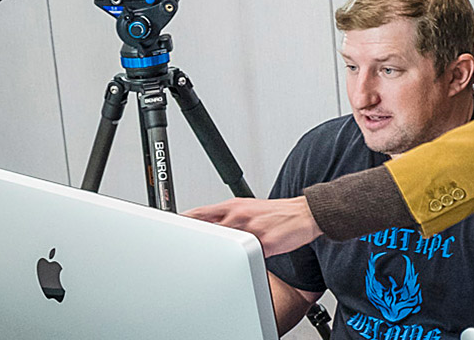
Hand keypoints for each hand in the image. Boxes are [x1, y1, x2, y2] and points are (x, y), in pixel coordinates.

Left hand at [182, 196, 323, 255]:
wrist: (304, 214)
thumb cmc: (276, 214)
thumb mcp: (249, 208)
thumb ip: (228, 217)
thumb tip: (209, 226)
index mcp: (234, 206)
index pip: (201, 213)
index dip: (184, 221)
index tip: (169, 229)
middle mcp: (239, 215)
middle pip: (208, 228)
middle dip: (195, 239)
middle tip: (182, 249)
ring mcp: (251, 229)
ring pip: (225, 242)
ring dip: (216, 252)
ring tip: (208, 262)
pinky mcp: (264, 243)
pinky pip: (246, 257)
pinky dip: (241, 263)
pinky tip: (238, 266)